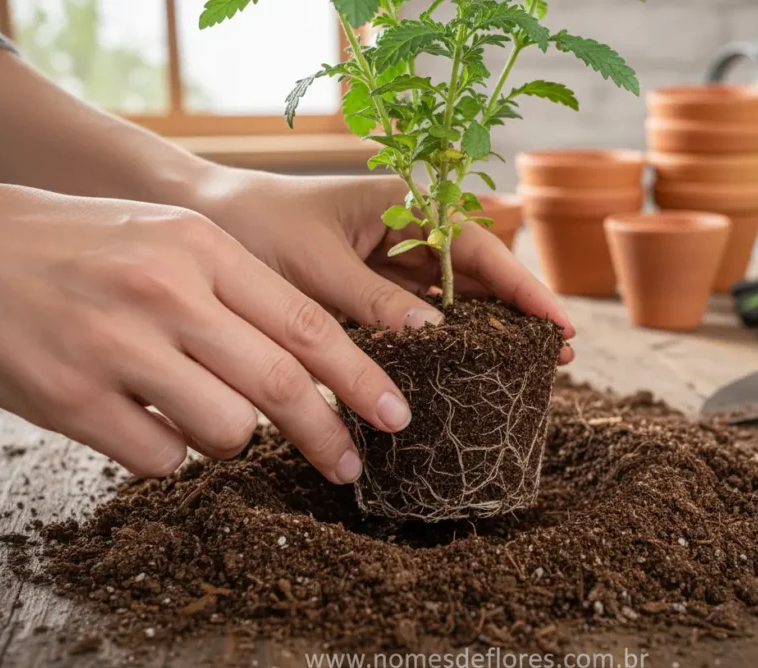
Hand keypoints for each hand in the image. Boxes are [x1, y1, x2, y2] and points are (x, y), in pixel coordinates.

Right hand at [0, 183, 412, 481]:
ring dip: (232, 441)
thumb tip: (310, 367)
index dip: (361, 377)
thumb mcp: (168, 241)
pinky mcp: (69, 397)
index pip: (306, 323)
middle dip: (329, 436)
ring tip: (201, 418)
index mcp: (201, 248)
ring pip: (227, 430)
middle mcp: (165, 292)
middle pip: (281, 384)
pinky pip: (158, 457)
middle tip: (351, 467)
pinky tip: (140, 422)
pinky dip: (166, 454)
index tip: (395, 415)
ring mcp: (115, 345)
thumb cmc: (81, 246)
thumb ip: (237, 294)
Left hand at [190, 169, 575, 362]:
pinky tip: (463, 371)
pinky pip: (413, 323)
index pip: (476, 246)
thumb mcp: (313, 266)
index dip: (521, 286)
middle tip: (558, 357)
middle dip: (517, 314)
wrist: (199, 225)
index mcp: (399, 205)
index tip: (558, 323)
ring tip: (527, 370)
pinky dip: (440, 347)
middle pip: (475, 277)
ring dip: (487, 334)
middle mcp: (402, 234)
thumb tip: (434, 339)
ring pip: (451, 303)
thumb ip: (371, 301)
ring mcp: (386, 265)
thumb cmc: (252, 226)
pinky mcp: (366, 296)